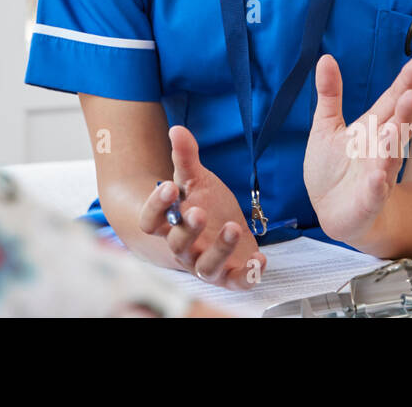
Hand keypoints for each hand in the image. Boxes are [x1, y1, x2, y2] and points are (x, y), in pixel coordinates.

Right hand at [137, 125, 266, 289]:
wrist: (227, 229)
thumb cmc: (207, 205)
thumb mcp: (197, 180)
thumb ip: (186, 158)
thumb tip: (177, 129)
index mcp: (169, 225)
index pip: (151, 221)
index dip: (156, 207)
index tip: (168, 186)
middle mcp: (184, 249)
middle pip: (177, 245)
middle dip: (188, 230)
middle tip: (200, 211)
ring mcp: (206, 264)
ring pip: (205, 267)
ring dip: (219, 249)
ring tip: (233, 228)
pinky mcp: (230, 275)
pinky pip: (237, 281)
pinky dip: (248, 274)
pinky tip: (260, 258)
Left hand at [302, 54, 411, 247]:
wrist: (332, 211)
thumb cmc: (333, 167)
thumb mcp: (326, 126)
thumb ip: (330, 94)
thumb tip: (325, 58)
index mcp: (373, 128)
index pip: (392, 101)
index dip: (405, 82)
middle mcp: (381, 148)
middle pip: (397, 126)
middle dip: (405, 111)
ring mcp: (378, 173)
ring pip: (390, 157)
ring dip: (394, 145)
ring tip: (396, 128)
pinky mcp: (369, 198)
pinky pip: (375, 191)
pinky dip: (377, 184)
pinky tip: (378, 177)